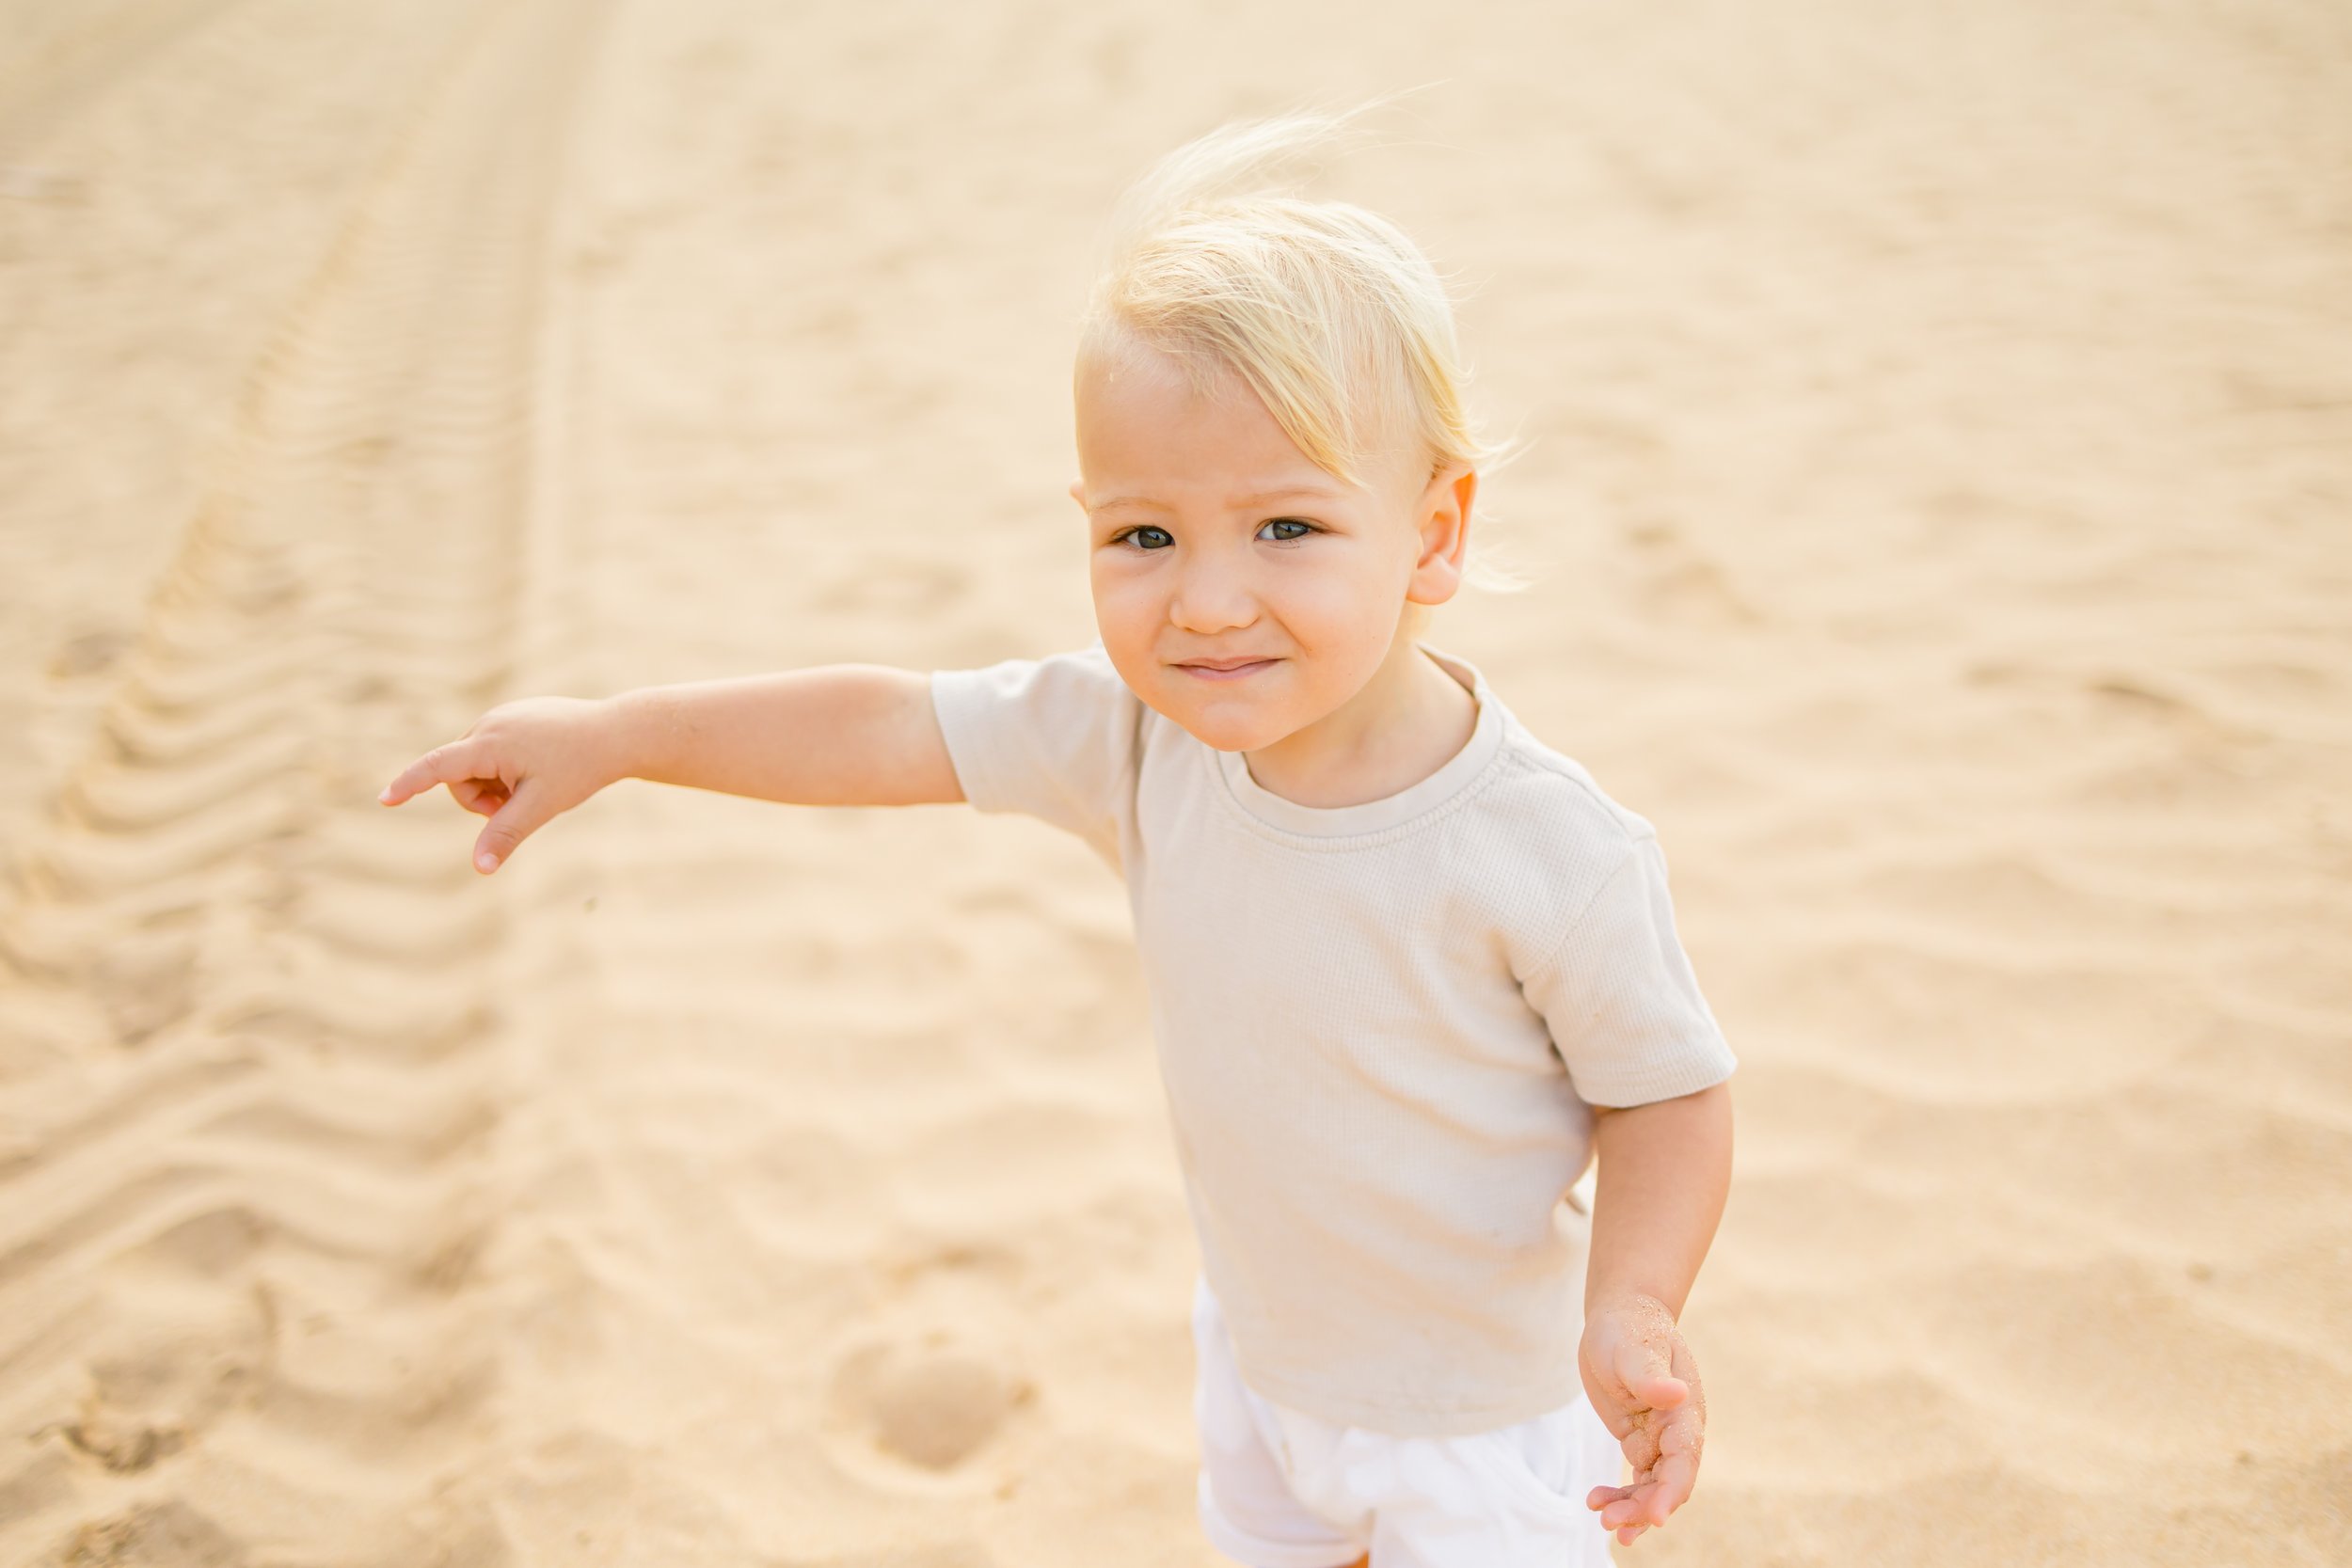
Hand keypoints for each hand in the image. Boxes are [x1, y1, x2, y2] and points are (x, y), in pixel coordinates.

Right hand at [378, 695, 620, 872]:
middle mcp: (489, 723)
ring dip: (494, 785)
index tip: (384, 799)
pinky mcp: (514, 716)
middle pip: (459, 776)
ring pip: (476, 765)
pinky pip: (493, 750)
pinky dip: (506, 769)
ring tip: (532, 786)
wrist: (616, 733)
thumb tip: (480, 868)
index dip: (409, 784)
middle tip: (515, 806)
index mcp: (490, 743)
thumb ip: (506, 833)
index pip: (437, 767)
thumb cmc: (580, 768)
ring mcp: (502, 717)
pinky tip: (540, 768)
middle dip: (479, 799)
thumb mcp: (542, 806)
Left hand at [1579, 1292, 1704, 1546]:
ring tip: (1603, 1520)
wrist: (1621, 1316)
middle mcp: (1678, 1429)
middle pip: (1668, 1482)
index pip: (1684, 1459)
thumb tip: (1677, 1394)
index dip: (1672, 1490)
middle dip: (1645, 1508)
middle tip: (1611, 1524)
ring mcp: (1660, 1437)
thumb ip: (1652, 1377)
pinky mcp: (1641, 1439)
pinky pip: (1638, 1478)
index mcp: (1684, 1410)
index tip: (1656, 1516)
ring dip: (1632, 1508)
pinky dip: (1623, 1494)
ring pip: (1652, 1486)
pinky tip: (1597, 1501)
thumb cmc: (1630, 1327)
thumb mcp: (1635, 1349)